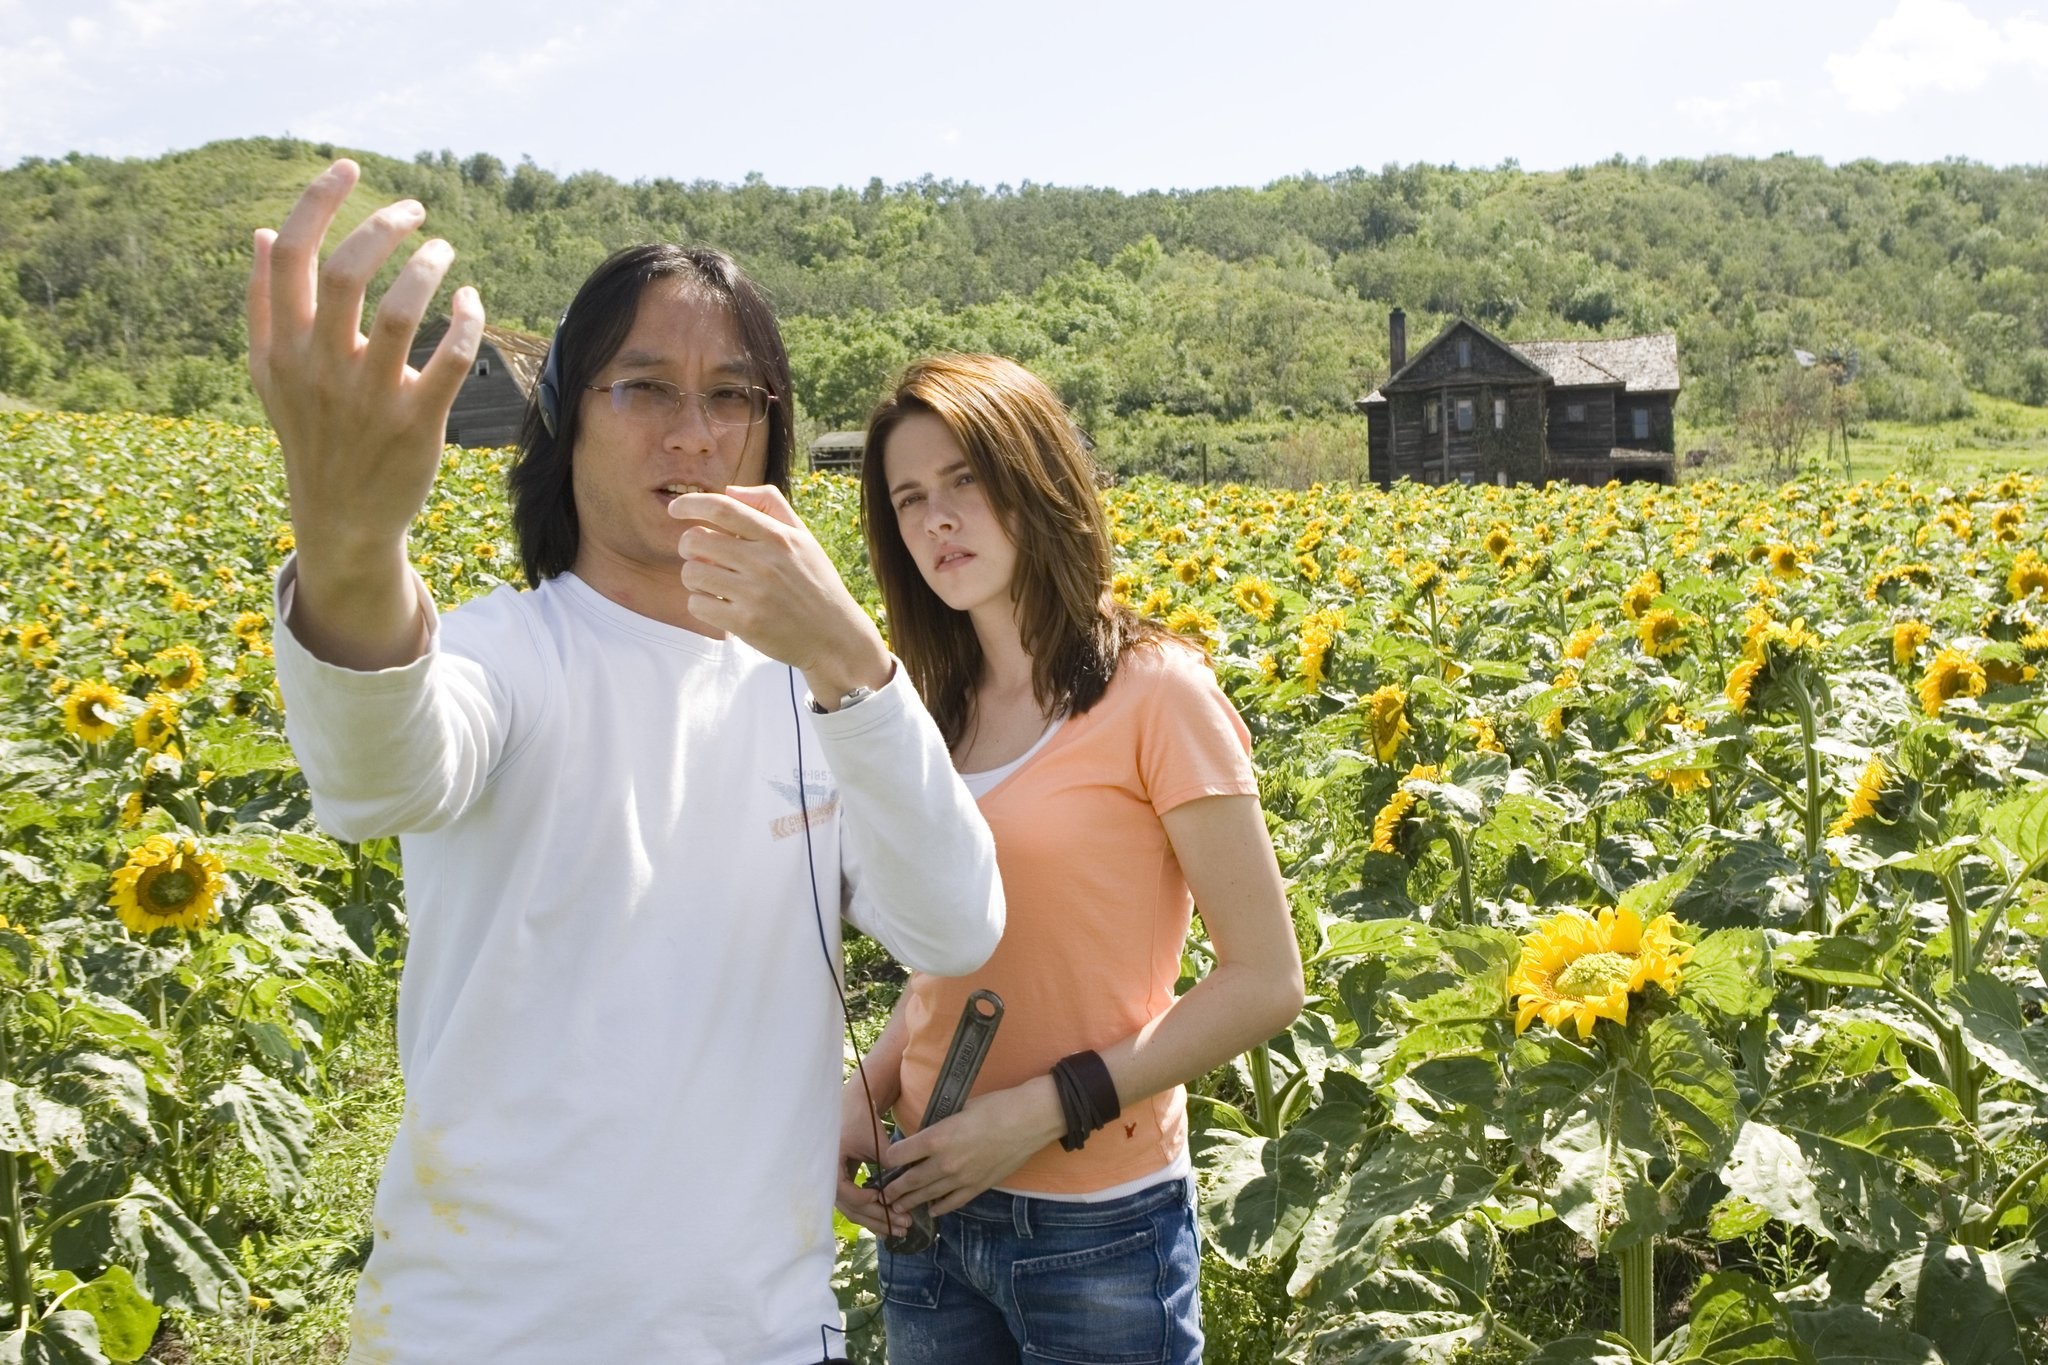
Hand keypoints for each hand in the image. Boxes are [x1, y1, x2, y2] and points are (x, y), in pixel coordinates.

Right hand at [247, 159, 481, 666]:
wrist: (341, 519)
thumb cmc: (311, 433)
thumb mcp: (270, 374)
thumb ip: (265, 304)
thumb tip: (262, 234)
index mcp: (282, 346)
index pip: (290, 255)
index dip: (318, 201)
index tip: (348, 168)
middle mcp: (319, 367)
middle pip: (347, 272)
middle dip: (384, 226)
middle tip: (414, 209)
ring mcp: (367, 397)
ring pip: (397, 310)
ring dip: (427, 268)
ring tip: (443, 252)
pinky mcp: (415, 424)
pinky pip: (446, 360)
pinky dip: (463, 321)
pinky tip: (469, 302)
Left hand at [670, 486, 889, 699]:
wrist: (836, 637)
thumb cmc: (816, 584)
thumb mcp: (804, 538)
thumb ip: (771, 506)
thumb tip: (729, 490)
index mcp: (778, 537)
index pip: (723, 508)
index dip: (691, 503)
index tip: (675, 508)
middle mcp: (765, 562)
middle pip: (696, 540)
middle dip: (688, 546)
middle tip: (701, 556)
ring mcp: (754, 593)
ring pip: (692, 573)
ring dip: (694, 577)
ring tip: (714, 584)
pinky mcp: (745, 623)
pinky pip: (697, 604)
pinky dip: (701, 604)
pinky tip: (720, 606)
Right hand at [836, 1083, 909, 1238]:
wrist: (854, 1105)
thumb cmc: (862, 1119)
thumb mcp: (874, 1140)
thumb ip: (886, 1163)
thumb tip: (901, 1190)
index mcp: (829, 1164)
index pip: (844, 1192)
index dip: (864, 1200)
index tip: (885, 1199)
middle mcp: (828, 1178)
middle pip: (851, 1208)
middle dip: (879, 1219)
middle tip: (905, 1225)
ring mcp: (835, 1183)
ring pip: (854, 1210)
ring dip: (878, 1221)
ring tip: (902, 1228)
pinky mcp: (844, 1184)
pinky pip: (856, 1204)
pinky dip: (872, 1213)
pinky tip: (890, 1221)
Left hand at [866, 1078, 1065, 1218]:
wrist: (1029, 1120)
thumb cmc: (995, 1106)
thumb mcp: (958, 1109)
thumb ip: (938, 1126)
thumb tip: (924, 1135)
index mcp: (937, 1137)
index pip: (899, 1154)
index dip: (888, 1159)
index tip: (884, 1161)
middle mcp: (945, 1162)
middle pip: (909, 1181)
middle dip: (893, 1189)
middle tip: (882, 1195)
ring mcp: (962, 1178)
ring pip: (927, 1195)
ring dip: (909, 1202)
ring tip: (897, 1208)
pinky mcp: (978, 1187)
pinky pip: (952, 1202)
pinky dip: (939, 1208)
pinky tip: (930, 1210)